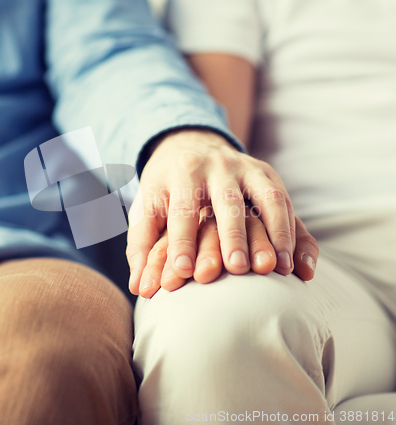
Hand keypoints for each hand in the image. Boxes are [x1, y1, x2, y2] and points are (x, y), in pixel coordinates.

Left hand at [126, 129, 318, 295]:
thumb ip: (141, 243)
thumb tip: (138, 288)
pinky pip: (285, 202)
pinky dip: (293, 231)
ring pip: (266, 199)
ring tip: (277, 270)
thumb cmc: (166, 186)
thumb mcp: (147, 205)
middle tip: (238, 270)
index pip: (183, 210)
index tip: (183, 272)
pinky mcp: (266, 174)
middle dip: (233, 235)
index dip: (181, 241)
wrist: (189, 145)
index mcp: (182, 171)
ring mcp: (246, 167)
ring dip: (275, 234)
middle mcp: (216, 165)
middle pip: (227, 202)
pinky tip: (295, 262)